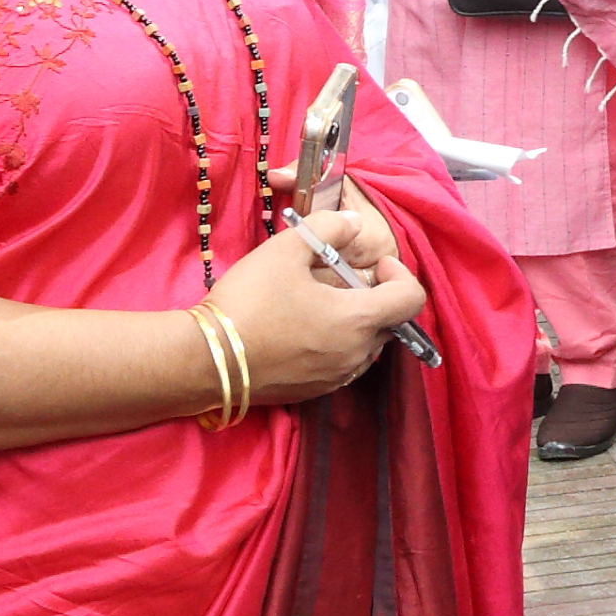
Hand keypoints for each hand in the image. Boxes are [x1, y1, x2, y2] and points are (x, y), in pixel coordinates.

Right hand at [203, 201, 432, 405]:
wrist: (204, 359)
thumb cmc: (249, 301)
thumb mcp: (285, 250)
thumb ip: (328, 228)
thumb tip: (353, 223)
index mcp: (359, 320)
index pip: (411, 299)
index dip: (401, 275)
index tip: (375, 265)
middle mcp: (356, 355)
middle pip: (390, 323)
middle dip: (375, 298)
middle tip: (342, 280)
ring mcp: (335, 378)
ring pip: (365, 346)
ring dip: (354, 323)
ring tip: (319, 304)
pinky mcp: (314, 392)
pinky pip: (341, 365)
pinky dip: (335, 345)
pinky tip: (301, 330)